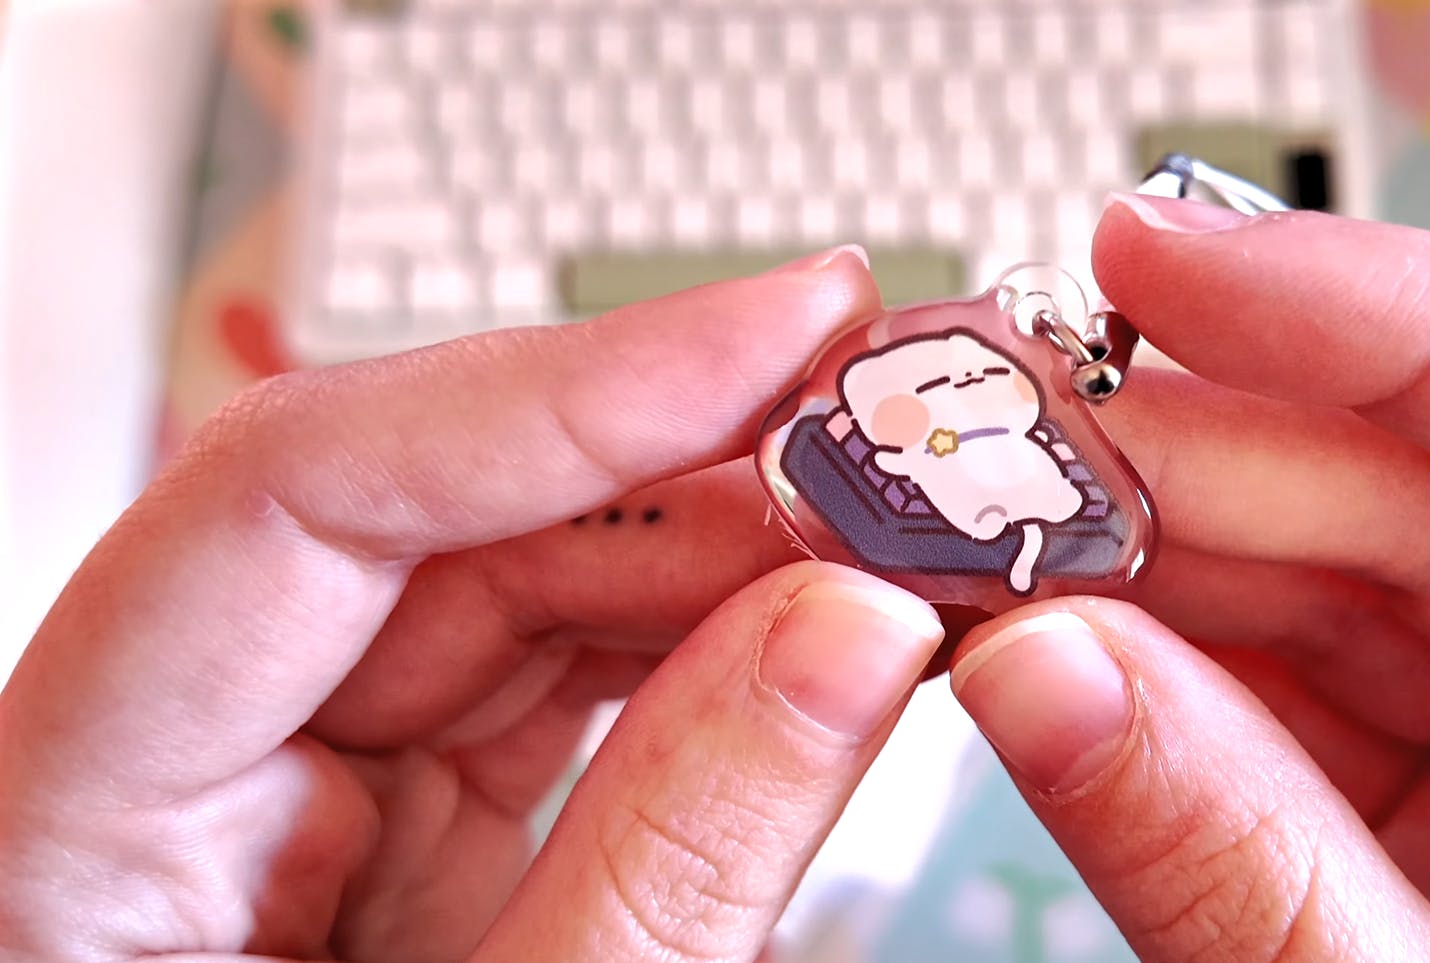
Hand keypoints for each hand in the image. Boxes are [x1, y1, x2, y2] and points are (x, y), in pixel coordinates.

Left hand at [0, 249, 950, 962]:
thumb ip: (674, 861)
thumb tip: (855, 628)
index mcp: (65, 833)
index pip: (289, 504)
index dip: (554, 388)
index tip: (783, 333)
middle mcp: (165, 768)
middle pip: (425, 520)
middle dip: (686, 465)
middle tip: (899, 437)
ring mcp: (285, 787)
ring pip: (510, 583)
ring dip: (723, 543)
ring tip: (903, 523)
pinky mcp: (393, 820)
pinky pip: (556, 679)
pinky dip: (709, 639)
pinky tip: (830, 614)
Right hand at [943, 195, 1429, 959]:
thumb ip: (1256, 884)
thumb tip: (1042, 668)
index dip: (1411, 322)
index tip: (1184, 280)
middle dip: (1210, 451)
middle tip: (998, 434)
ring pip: (1357, 576)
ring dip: (1155, 542)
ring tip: (978, 523)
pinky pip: (1308, 686)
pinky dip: (1161, 649)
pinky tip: (1038, 619)